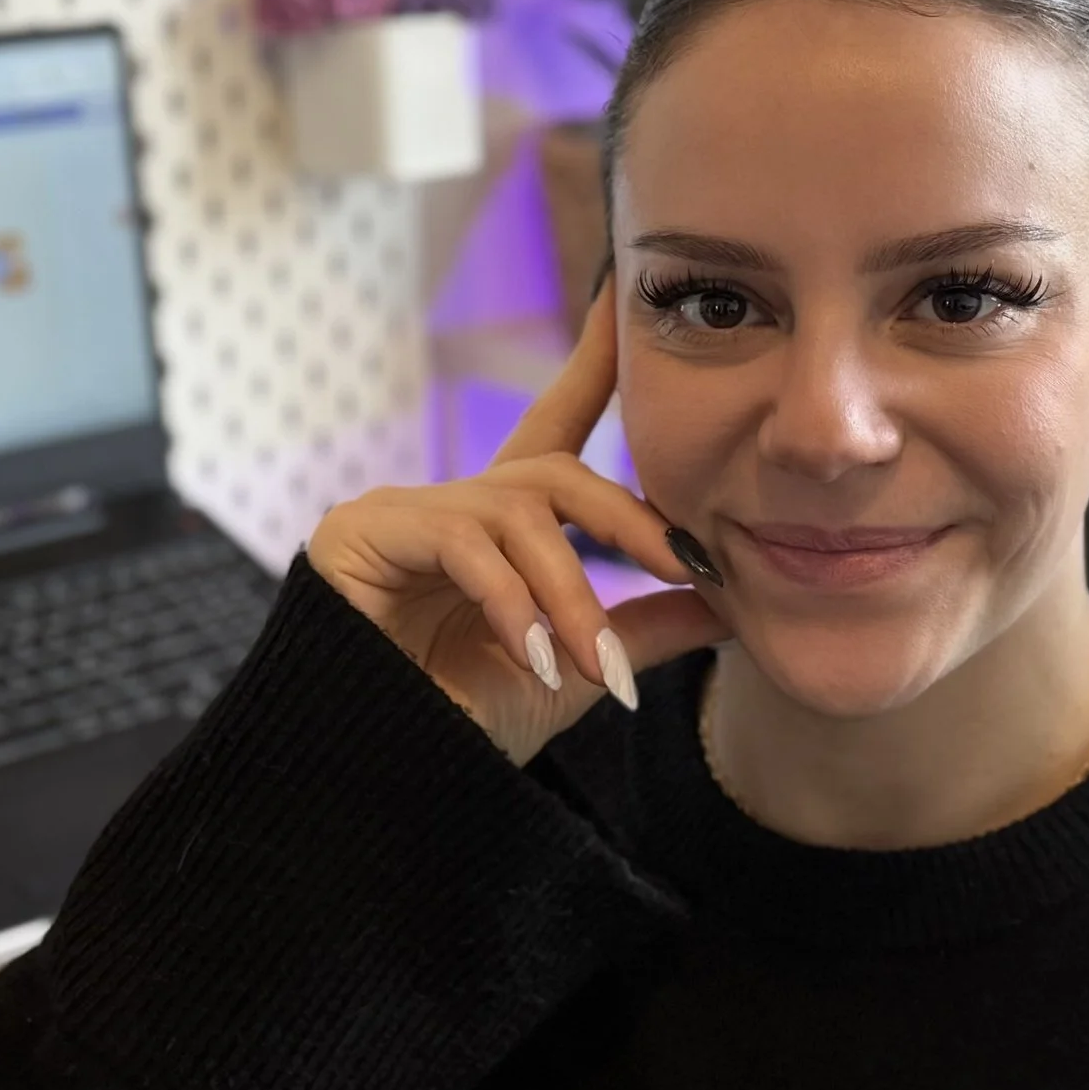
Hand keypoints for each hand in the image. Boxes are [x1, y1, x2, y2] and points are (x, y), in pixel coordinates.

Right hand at [306, 281, 733, 765]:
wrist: (380, 785)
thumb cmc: (462, 724)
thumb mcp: (577, 671)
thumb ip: (643, 629)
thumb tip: (731, 601)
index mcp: (497, 529)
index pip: (556, 430)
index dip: (590, 368)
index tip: (621, 305)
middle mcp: (449, 507)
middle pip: (553, 475)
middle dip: (625, 520)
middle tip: (686, 567)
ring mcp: (399, 513)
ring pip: (516, 517)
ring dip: (571, 595)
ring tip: (593, 670)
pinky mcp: (358, 534)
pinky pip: (463, 547)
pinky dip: (514, 606)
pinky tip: (539, 663)